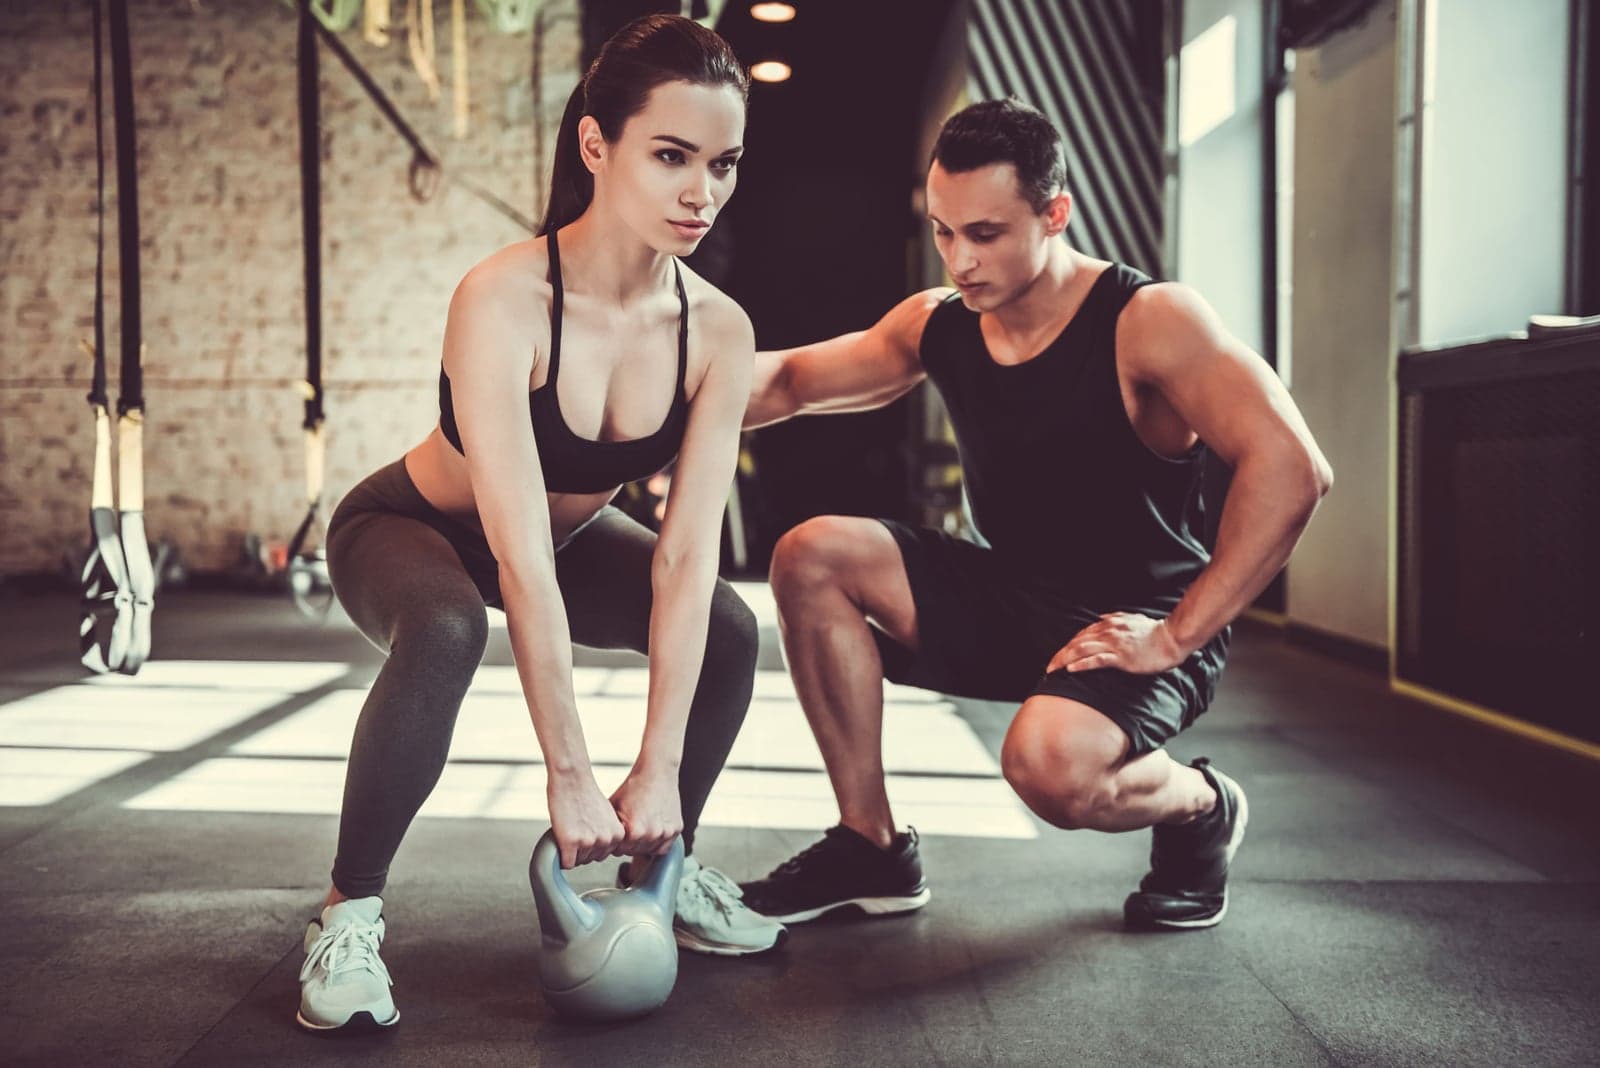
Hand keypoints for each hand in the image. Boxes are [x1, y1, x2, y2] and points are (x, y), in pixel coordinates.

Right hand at [546, 771, 625, 868]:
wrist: (572, 779)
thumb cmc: (585, 794)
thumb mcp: (607, 816)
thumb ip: (607, 833)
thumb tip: (601, 848)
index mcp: (618, 834)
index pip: (603, 854)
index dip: (591, 843)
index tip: (586, 828)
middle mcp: (607, 840)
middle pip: (590, 859)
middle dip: (580, 848)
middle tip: (575, 827)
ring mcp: (589, 842)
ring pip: (578, 861)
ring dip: (570, 850)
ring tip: (569, 828)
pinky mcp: (571, 843)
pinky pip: (566, 864)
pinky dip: (560, 856)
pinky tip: (561, 839)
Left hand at [609, 761, 682, 857]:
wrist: (656, 772)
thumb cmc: (634, 787)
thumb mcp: (613, 807)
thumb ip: (608, 828)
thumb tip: (599, 842)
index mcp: (635, 831)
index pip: (619, 850)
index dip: (616, 841)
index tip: (617, 832)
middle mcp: (652, 834)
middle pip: (634, 851)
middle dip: (628, 843)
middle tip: (627, 829)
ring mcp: (666, 832)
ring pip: (649, 851)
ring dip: (643, 844)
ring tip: (639, 829)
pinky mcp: (677, 829)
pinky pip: (665, 847)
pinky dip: (657, 843)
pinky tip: (650, 833)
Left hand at [1046, 612, 1185, 675]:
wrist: (1171, 639)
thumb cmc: (1154, 632)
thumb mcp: (1132, 619)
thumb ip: (1115, 619)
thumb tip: (1102, 618)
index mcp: (1110, 624)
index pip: (1082, 635)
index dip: (1068, 646)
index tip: (1059, 655)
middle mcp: (1108, 632)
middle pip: (1078, 643)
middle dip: (1061, 654)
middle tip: (1049, 666)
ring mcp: (1114, 644)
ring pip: (1082, 650)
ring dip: (1065, 660)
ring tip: (1054, 669)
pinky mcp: (1122, 657)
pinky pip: (1097, 660)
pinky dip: (1082, 664)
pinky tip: (1071, 669)